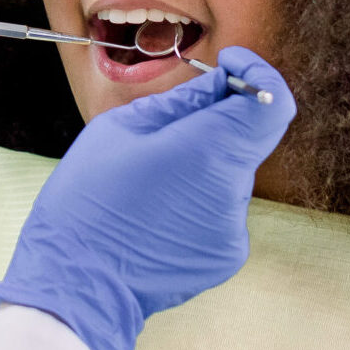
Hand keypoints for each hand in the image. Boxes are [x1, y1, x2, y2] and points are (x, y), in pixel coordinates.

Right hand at [0, 47, 294, 349]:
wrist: (77, 282)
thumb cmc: (88, 199)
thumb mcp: (122, 128)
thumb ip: (182, 102)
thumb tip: (221, 83)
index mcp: (208, 151)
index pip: (272, 103)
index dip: (257, 76)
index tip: (230, 67)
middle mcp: (233, 190)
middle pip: (244, 137)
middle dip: (212, 124)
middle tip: (161, 132)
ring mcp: (234, 228)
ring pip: (228, 173)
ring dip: (200, 165)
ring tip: (148, 183)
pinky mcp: (227, 254)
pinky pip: (221, 208)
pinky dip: (197, 200)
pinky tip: (156, 213)